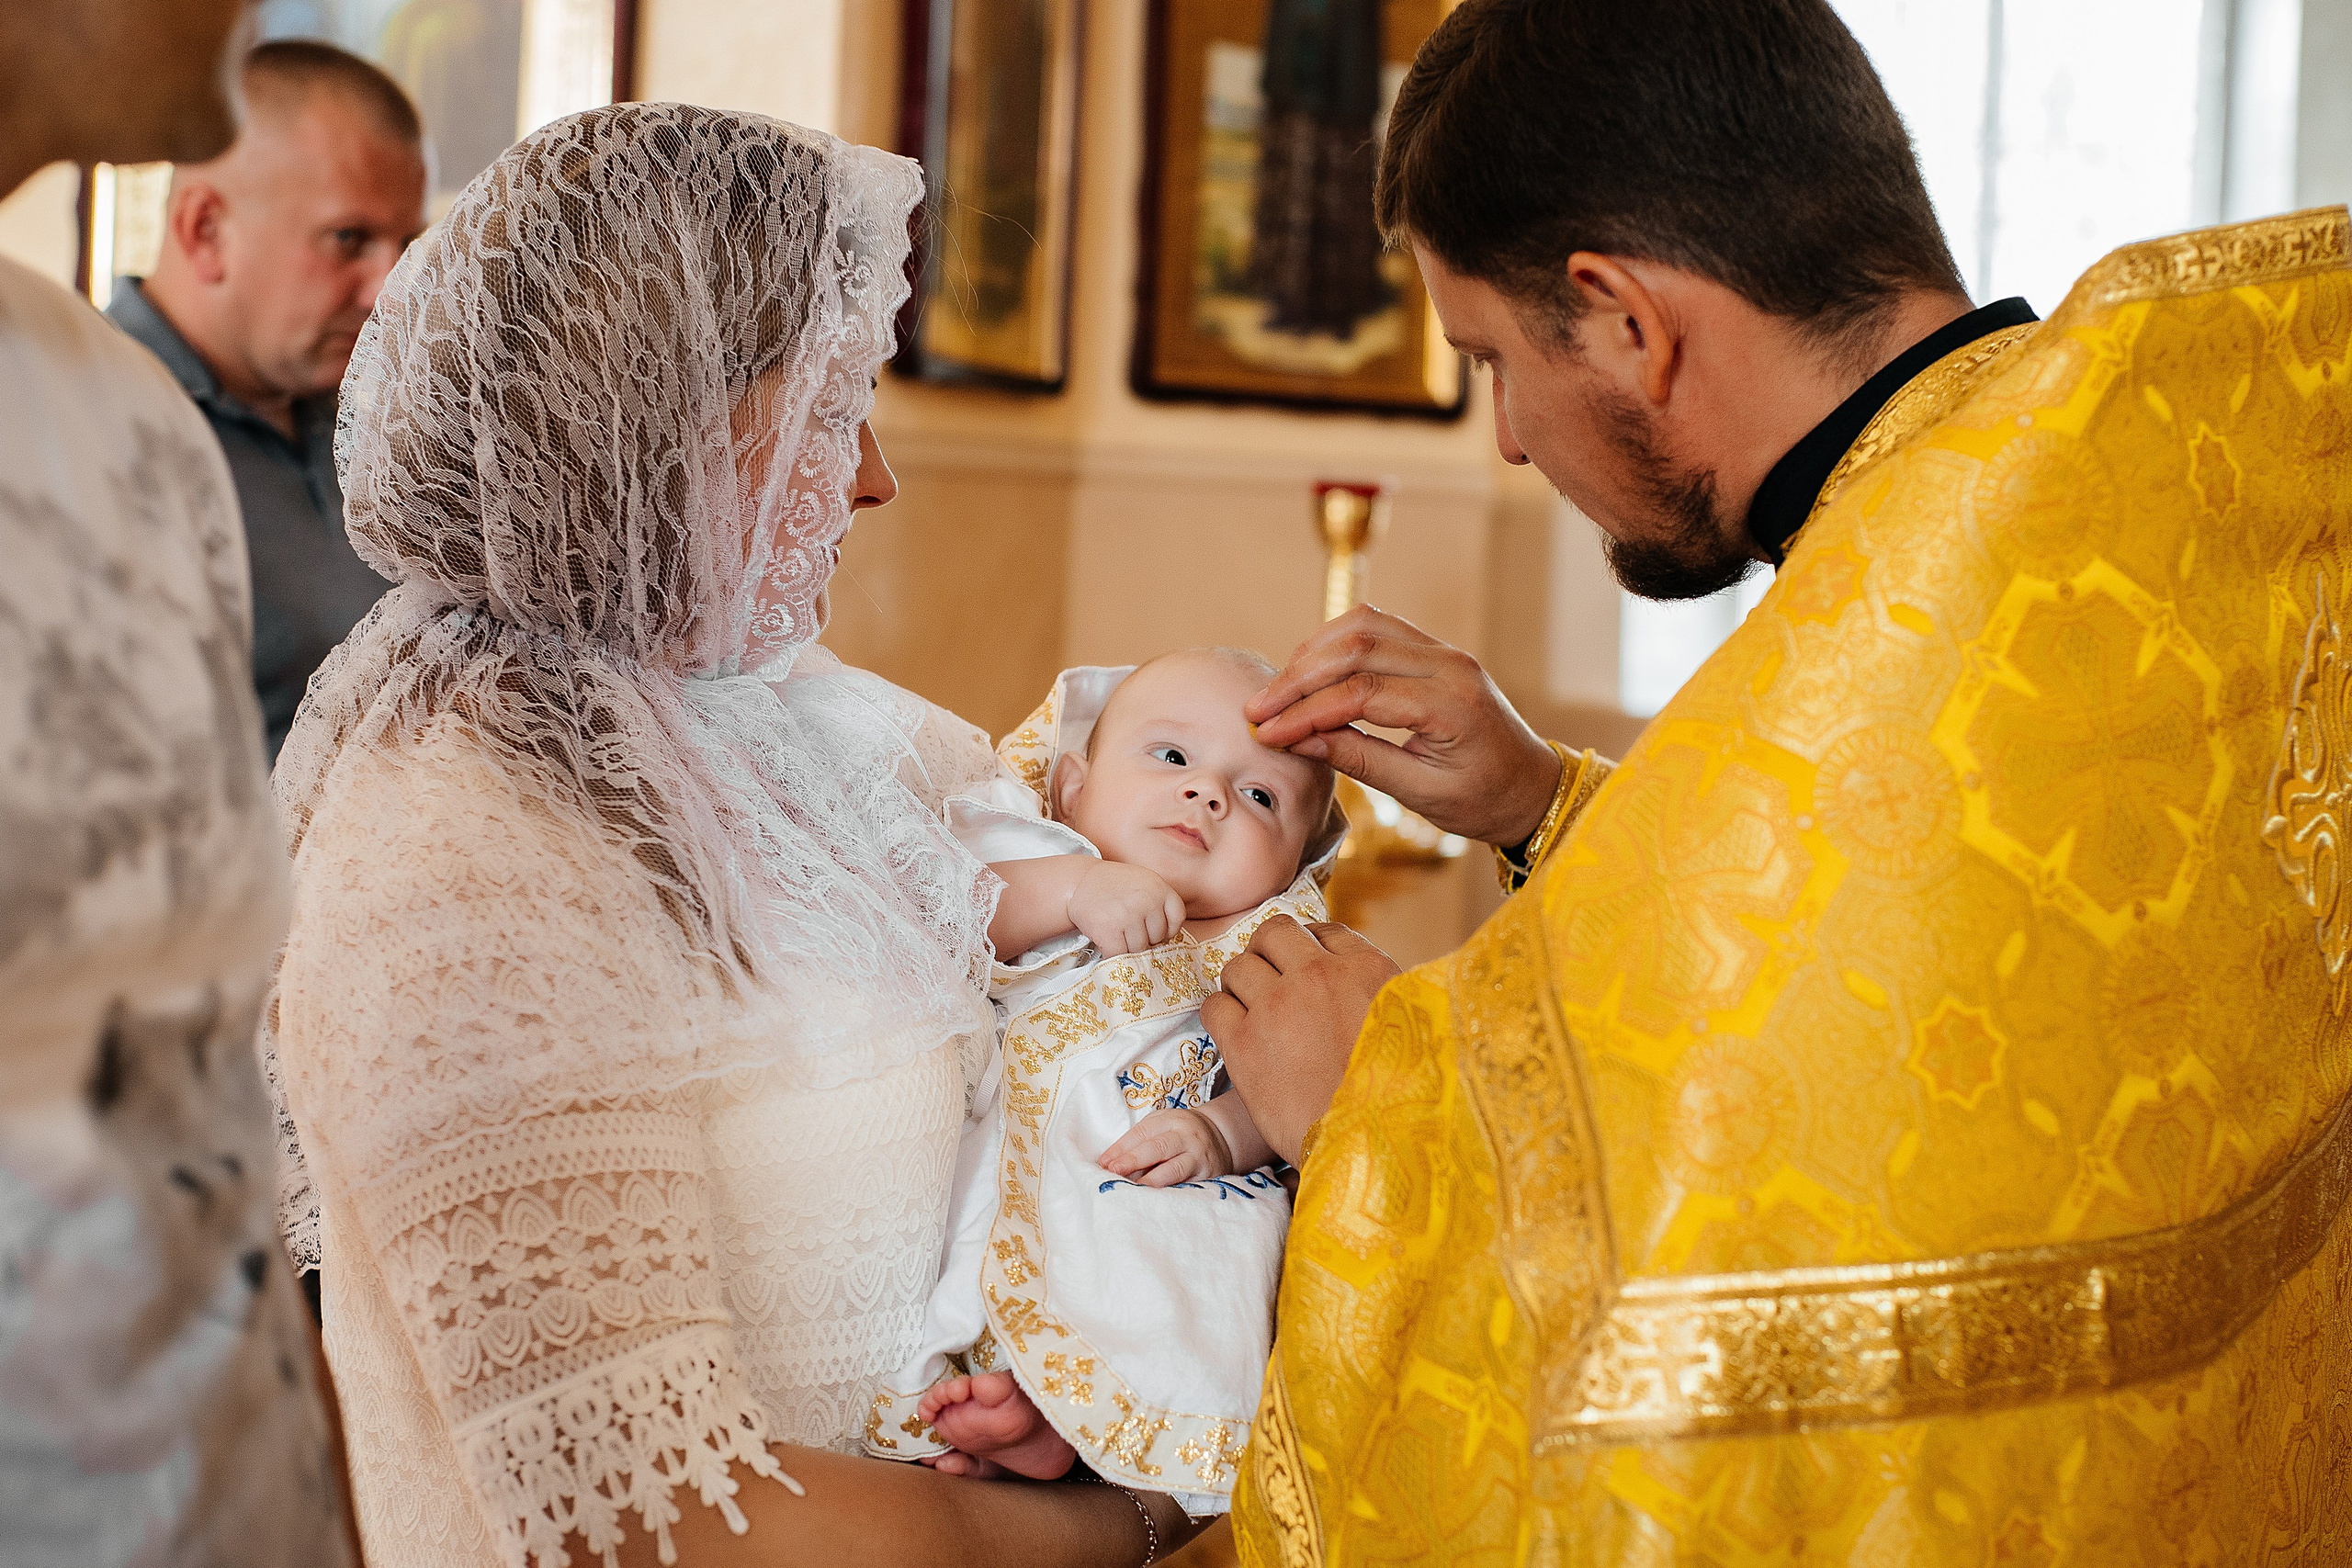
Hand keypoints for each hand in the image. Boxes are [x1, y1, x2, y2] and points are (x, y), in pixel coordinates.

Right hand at [1066, 861, 1188, 955]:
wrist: (1079, 882)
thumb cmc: (1114, 885)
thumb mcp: (1144, 882)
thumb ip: (1160, 903)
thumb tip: (1168, 939)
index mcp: (1159, 887)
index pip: (1177, 918)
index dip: (1167, 928)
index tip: (1153, 928)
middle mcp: (1146, 900)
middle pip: (1158, 937)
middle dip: (1145, 937)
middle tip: (1128, 927)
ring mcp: (1127, 916)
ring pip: (1139, 949)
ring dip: (1128, 947)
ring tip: (1116, 932)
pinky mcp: (1108, 930)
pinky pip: (1119, 955)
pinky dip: (1113, 954)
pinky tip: (1107, 942)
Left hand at [1099, 1107, 1233, 1185]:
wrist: (1222, 1136)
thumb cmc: (1181, 1133)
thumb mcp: (1164, 1125)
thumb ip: (1141, 1140)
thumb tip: (1110, 1163)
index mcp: (1170, 1120)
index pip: (1142, 1133)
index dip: (1121, 1147)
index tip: (1103, 1162)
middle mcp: (1186, 1136)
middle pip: (1157, 1148)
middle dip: (1133, 1160)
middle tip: (1114, 1171)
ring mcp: (1198, 1156)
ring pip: (1174, 1168)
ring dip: (1152, 1180)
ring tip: (1134, 1189)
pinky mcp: (1208, 1175)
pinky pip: (1188, 1185)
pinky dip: (1172, 1192)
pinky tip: (1156, 1200)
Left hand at [1201, 916, 1400, 1165]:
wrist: (1366, 1147)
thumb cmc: (1392, 1096)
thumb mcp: (1405, 1027)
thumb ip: (1377, 993)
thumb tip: (1352, 980)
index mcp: (1367, 969)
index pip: (1324, 931)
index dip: (1308, 947)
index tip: (1303, 968)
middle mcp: (1319, 974)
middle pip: (1274, 933)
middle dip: (1268, 954)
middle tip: (1269, 983)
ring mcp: (1277, 1004)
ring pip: (1237, 965)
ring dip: (1242, 985)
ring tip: (1253, 1014)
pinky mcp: (1243, 1040)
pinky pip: (1214, 1004)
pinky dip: (1221, 1015)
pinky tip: (1236, 1035)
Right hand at [1246, 605, 1562, 845]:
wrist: (1531, 787)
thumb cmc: (1483, 799)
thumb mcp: (1422, 793)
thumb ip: (1359, 761)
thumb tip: (1295, 742)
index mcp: (1453, 705)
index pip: (1362, 692)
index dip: (1307, 712)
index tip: (1267, 732)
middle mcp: (1451, 664)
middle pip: (1357, 647)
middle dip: (1299, 677)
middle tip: (1258, 709)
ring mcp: (1444, 650)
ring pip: (1363, 625)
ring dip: (1312, 653)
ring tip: (1278, 691)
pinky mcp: (1433, 650)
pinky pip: (1376, 628)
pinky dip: (1335, 644)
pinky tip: (1308, 672)